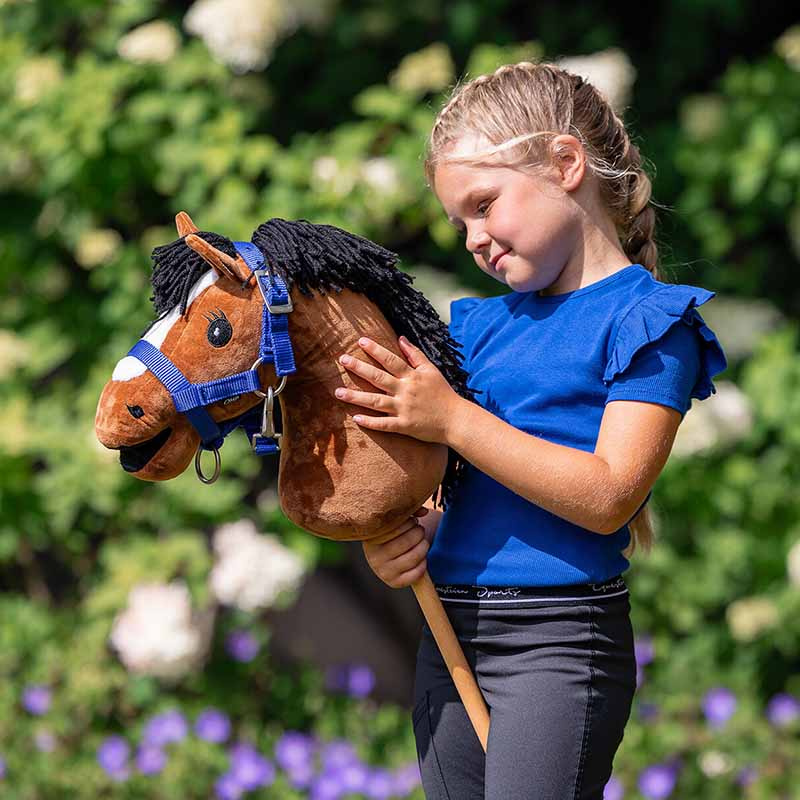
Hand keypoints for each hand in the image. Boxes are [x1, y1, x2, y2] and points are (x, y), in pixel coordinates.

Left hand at [334, 336, 462, 443]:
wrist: (456, 420)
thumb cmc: (443, 394)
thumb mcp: (431, 370)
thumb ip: (415, 354)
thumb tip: (401, 338)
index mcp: (412, 376)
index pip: (390, 360)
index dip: (375, 350)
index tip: (360, 341)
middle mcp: (405, 391)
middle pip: (378, 378)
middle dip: (359, 368)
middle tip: (342, 360)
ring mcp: (404, 409)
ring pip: (375, 402)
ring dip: (355, 397)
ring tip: (337, 392)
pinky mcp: (405, 426)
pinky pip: (384, 425)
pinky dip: (370, 422)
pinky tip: (355, 418)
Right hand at [362, 507, 431, 588]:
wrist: (391, 556)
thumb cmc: (395, 533)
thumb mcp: (397, 521)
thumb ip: (409, 511)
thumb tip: (423, 511)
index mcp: (371, 538)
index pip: (396, 526)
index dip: (410, 522)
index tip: (413, 521)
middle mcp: (373, 556)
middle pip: (407, 541)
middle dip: (419, 533)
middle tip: (419, 531)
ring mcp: (383, 571)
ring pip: (414, 556)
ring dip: (424, 546)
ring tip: (423, 542)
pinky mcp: (394, 582)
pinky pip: (416, 573)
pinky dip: (423, 564)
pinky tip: (421, 558)